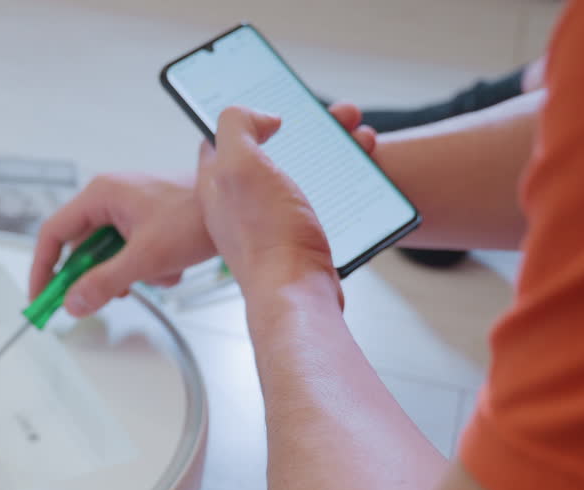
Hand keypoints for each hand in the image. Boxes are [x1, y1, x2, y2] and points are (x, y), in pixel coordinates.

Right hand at [31, 103, 372, 316]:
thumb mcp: (145, 258)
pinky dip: (148, 268)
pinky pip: (132, 253)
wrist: (243, 206)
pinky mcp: (148, 220)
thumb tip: (72, 303)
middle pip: (83, 248)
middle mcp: (111, 197)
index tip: (41, 297)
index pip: (53, 233)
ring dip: (131, 274)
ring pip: (110, 254)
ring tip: (159, 274)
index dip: (43, 268)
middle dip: (101, 276)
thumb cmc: (197, 216)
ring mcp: (130, 208)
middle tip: (111, 296)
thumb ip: (104, 283)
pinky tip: (172, 267)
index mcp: (101, 195)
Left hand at [194, 103, 372, 299]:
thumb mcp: (240, 166)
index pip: (225, 135)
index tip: (283, 103)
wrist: (297, 292)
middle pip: (275, 148)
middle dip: (312, 126)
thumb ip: (237, 126)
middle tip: (345, 116)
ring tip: (366, 137)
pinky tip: (365, 171)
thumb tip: (263, 119)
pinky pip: (322, 197)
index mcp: (217, 182)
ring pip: (305, 169)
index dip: (253, 114)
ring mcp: (271, 220)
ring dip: (337, 148)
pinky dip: (345, 179)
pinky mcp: (299, 237)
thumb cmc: (267, 235)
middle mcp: (240, 201)